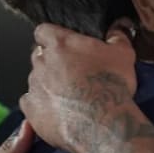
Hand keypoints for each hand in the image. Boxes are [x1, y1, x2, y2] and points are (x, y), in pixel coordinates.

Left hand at [20, 23, 137, 152]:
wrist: (102, 124)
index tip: (62, 46)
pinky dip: (40, 106)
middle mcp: (42, 62)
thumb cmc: (112, 86)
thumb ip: (117, 37)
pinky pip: (30, 103)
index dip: (52, 38)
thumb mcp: (123, 55)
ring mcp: (34, 86)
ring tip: (67, 97)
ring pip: (35, 80)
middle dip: (51, 63)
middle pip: (39, 56)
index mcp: (60, 43)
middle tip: (71, 75)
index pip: (43, 31)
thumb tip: (118, 28)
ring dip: (47, 85)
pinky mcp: (31, 109)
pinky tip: (56, 111)